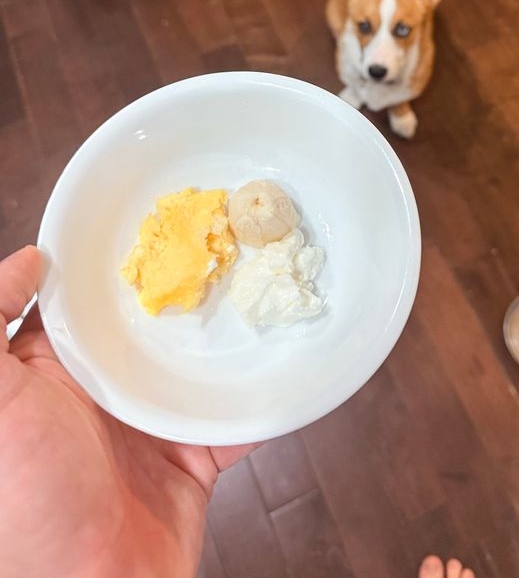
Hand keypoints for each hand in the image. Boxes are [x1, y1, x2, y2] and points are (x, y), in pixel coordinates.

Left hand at [0, 247, 255, 577]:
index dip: (114, 261)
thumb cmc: (24, 505)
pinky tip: (290, 359)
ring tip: (269, 284)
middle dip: (186, 285)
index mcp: (55, 371)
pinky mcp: (194, 457)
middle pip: (151, 323)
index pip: (84, 300)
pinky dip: (266, 394)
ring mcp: (152, 422)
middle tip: (230, 237)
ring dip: (233, 332)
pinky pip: (238, 416)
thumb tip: (28, 258)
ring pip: (200, 361)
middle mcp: (104, 390)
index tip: (154, 214)